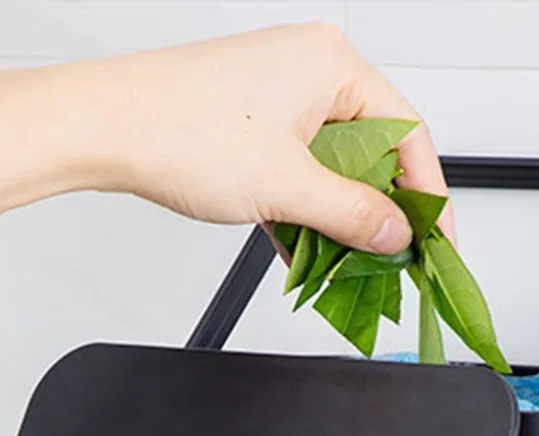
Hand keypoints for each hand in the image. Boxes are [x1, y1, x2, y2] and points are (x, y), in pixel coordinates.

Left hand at [0, 23, 450, 253]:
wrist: (100, 131)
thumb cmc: (178, 131)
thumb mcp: (287, 187)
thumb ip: (352, 216)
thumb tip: (394, 234)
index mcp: (330, 64)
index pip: (408, 133)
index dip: (428, 197)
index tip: (437, 242)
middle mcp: (309, 71)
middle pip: (374, 153)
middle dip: (382, 214)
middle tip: (396, 263)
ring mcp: (278, 97)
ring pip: (335, 170)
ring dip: (342, 222)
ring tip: (351, 268)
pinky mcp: (253, 125)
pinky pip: (301, 174)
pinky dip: (308, 214)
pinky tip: (310, 255)